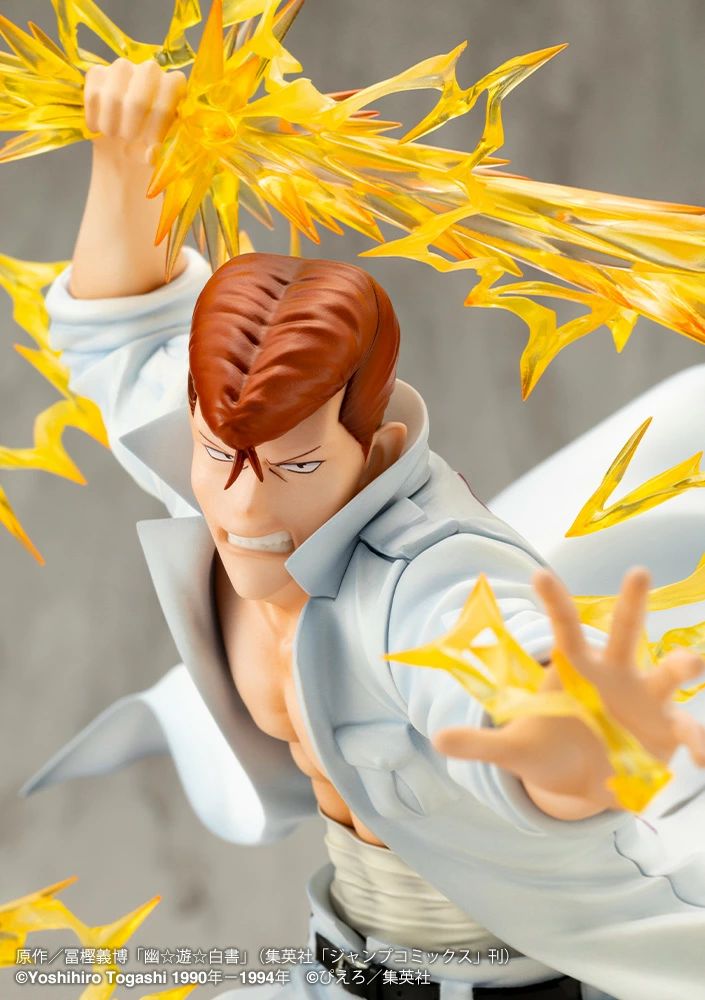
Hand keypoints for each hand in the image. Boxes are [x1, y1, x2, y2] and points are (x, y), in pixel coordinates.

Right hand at [84, 57, 185, 165]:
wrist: (125, 151)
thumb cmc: (149, 149)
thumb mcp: (160, 154)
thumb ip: (161, 152)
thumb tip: (150, 153)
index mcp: (174, 86)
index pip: (172, 86)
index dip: (161, 119)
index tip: (153, 144)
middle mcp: (150, 70)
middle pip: (140, 96)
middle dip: (133, 126)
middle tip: (131, 140)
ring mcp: (123, 68)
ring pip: (112, 95)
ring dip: (111, 124)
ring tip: (114, 136)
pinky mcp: (98, 73)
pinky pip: (92, 94)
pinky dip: (94, 119)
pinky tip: (98, 129)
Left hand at [433, 567, 704, 818]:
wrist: (587, 781)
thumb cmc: (550, 751)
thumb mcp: (515, 749)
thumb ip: (481, 744)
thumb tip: (437, 741)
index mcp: (575, 671)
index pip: (563, 630)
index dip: (553, 603)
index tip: (539, 574)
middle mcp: (615, 675)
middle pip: (626, 631)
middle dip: (633, 602)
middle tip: (637, 571)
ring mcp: (647, 699)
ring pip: (668, 673)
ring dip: (682, 664)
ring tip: (691, 661)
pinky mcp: (670, 730)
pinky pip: (688, 731)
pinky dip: (697, 742)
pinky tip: (700, 759)